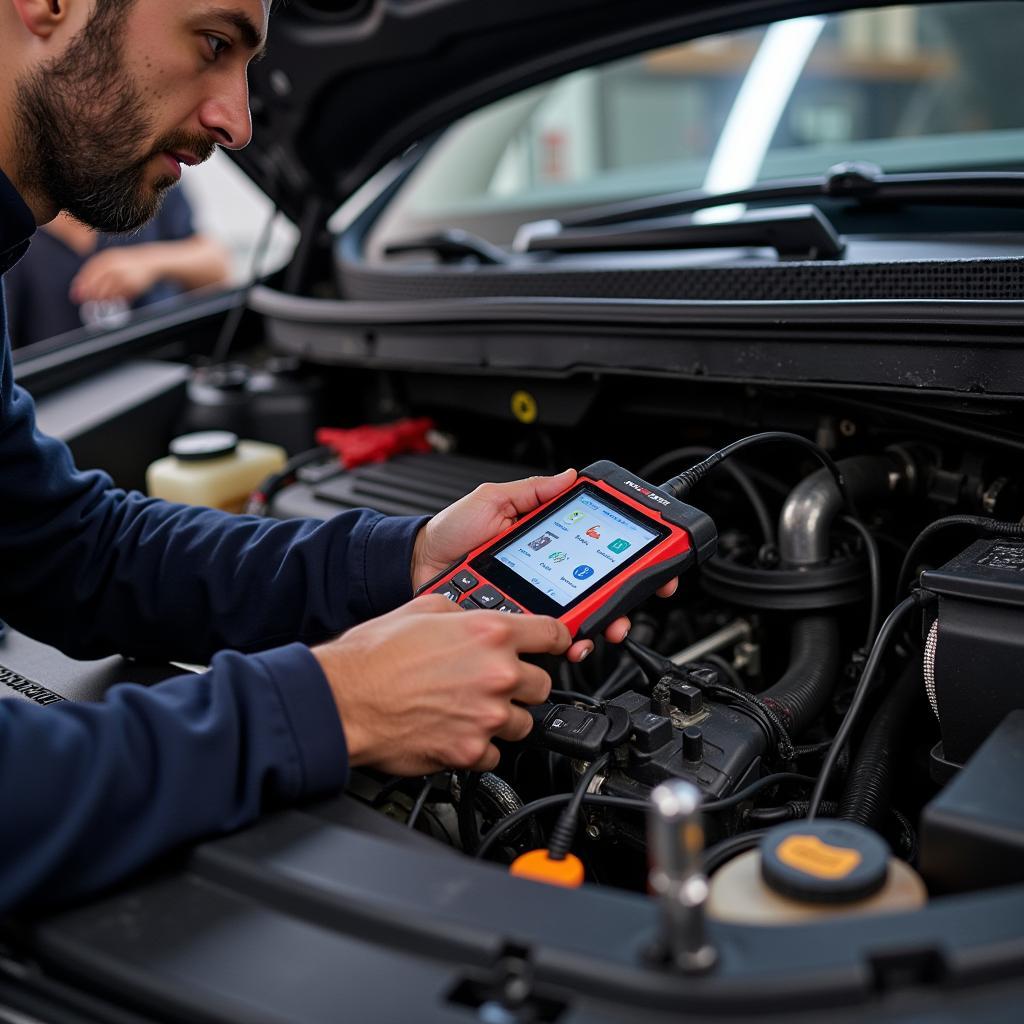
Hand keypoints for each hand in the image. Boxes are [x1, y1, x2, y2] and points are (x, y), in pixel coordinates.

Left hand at [69, 247, 158, 304]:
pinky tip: (114, 298)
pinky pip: (119, 297)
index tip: (76, 293)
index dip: (81, 285)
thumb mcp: (111, 260)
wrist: (150, 261)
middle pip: (96, 285)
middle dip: (90, 295)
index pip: (89, 273)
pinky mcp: (133, 286)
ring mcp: (124, 277)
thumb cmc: (127, 262)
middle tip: (87, 300)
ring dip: (102, 299)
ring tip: (102, 300)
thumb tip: (79, 287)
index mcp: (107, 259)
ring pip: (107, 293)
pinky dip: (114, 299)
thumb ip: (96, 270)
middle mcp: (114, 267)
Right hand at [313, 595, 569, 774]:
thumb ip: (464, 613)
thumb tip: (478, 620)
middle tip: (494, 683)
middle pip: (543, 683)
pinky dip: (479, 746)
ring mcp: (487, 716)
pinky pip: (494, 754)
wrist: (342, 700)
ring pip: (524, 722)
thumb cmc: (374, 655)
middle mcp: (497, 674)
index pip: (554, 634)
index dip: (558, 640)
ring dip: (503, 717)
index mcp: (490, 633)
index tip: (558, 646)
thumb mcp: (423, 609)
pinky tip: (455, 731)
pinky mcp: (470, 752)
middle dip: (522, 683)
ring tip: (469, 709)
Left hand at [410, 469, 678, 661]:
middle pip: (603, 589)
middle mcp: (550, 573)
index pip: (601, 547)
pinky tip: (573, 640)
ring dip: (604, 624)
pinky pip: (553, 637)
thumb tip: (568, 477)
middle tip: (633, 604)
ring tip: (605, 627)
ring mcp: (538, 600)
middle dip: (628, 599)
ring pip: (585, 618)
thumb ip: (532, 491)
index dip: (634, 556)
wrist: (416, 567)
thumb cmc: (451, 533)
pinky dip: (571, 641)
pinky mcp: (521, 624)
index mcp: (550, 541)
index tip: (657, 561)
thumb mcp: (493, 500)